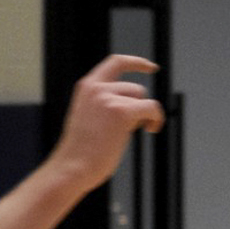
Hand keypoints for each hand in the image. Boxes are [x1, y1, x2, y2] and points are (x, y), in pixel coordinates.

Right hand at [48, 54, 163, 188]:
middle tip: (134, 127)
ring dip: (144, 116)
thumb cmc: (82, 151)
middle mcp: (96, 88)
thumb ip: (105, 105)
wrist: (73, 166)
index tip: (152, 67)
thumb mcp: (89, 117)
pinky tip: (151, 130)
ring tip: (133, 132)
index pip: (115, 63)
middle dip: (139, 107)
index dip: (136, 62)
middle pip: (135, 88)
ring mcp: (108, 98)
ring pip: (143, 99)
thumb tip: (134, 105)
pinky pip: (151, 108)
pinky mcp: (121, 112)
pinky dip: (156, 119)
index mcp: (87, 87)